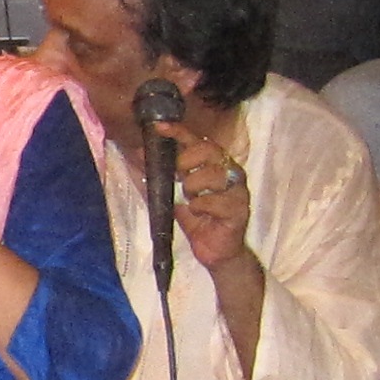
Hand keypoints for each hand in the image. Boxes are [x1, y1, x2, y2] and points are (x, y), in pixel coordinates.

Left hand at [156, 120, 253, 269]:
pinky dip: (200, 207)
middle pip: (209, 150)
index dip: (179, 132)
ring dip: (193, 186)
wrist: (217, 252)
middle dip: (186, 160)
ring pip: (213, 174)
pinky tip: (201, 215)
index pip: (198, 140)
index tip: (158, 127)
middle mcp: (231, 172)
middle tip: (178, 176)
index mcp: (216, 165)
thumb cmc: (200, 221)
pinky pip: (215, 200)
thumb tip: (139, 155)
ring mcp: (238, 190)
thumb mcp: (175, 196)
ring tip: (191, 199)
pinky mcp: (240, 209)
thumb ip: (162, 177)